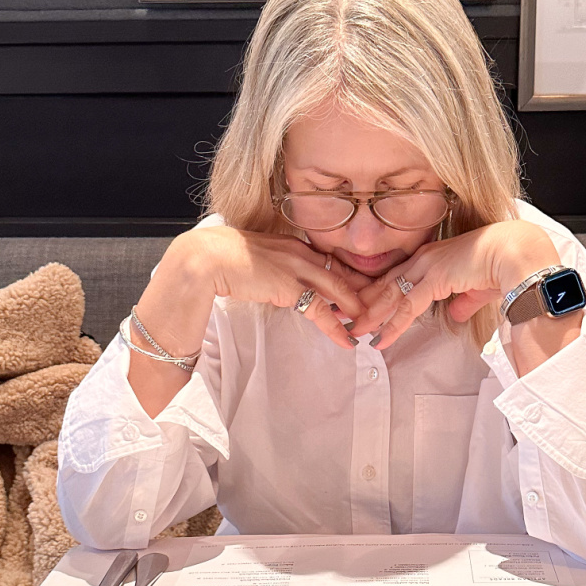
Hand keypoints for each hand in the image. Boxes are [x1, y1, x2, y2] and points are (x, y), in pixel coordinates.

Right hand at [139, 226, 370, 354]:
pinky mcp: (291, 287)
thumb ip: (274, 267)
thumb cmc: (223, 259)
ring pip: (339, 290)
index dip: (349, 277)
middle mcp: (301, 252)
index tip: (363, 290)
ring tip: (369, 327)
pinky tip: (347, 340)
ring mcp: (298, 268)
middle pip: (343, 272)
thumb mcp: (257, 258)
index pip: (331, 260)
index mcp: (294, 244)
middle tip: (378, 309)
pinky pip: (322, 310)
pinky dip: (337, 327)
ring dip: (356, 310)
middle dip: (363, 292)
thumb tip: (276, 281)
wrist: (208, 258)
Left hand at [348, 221, 561, 350]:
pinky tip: (380, 339)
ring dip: (371, 317)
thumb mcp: (476, 287)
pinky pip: (407, 306)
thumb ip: (463, 301)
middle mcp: (423, 260)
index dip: (376, 293)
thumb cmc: (502, 265)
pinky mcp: (435, 278)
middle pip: (384, 285)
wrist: (516, 253)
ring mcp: (427, 268)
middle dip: (363, 303)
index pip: (395, 278)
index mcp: (431, 258)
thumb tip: (456, 314)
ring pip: (390, 296)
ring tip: (353, 333)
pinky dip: (392, 324)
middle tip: (343, 318)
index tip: (360, 307)